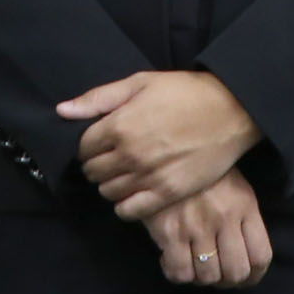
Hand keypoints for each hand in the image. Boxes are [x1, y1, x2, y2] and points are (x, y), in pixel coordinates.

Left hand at [56, 69, 261, 220]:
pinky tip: (133, 192)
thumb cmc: (184, 92)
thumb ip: (98, 99)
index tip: (100, 141)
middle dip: (97, 164)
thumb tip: (62, 111)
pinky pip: (129, 211)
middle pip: (93, 171)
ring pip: (108, 192)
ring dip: (110, 184)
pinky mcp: (167, 193)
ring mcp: (149, 176)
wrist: (230, 110)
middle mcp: (130, 154)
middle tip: (112, 157)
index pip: (83, 147)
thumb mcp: (140, 83)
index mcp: (120, 124)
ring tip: (124, 172)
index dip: (88, 144)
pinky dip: (124, 205)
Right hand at [144, 168, 273, 287]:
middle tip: (216, 273)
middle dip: (227, 281)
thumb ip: (243, 217)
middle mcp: (224, 217)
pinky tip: (172, 259)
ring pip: (208, 276)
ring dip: (201, 277)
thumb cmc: (202, 172)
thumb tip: (246, 254)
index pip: (261, 256)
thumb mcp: (234, 185)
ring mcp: (197, 226)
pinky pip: (180, 272)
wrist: (163, 151)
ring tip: (193, 264)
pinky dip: (177, 273)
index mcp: (244, 204)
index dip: (254, 275)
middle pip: (236, 272)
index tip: (245, 277)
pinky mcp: (169, 231)